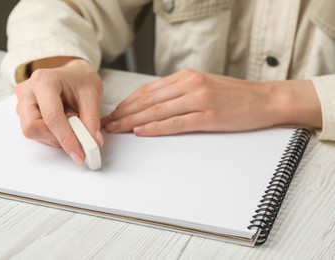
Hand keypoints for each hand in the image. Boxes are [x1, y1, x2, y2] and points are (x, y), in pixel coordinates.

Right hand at [15, 58, 102, 163]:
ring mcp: (22, 103)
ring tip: (71, 122)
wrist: (72, 75)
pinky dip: (53, 135)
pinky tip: (64, 124)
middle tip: (76, 134)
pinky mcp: (24, 114)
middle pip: (32, 127)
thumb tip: (93, 141)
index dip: (66, 138)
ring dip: (56, 136)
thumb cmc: (80, 80)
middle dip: (55, 137)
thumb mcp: (93, 95)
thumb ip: (92, 119)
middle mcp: (27, 91)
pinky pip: (36, 133)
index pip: (51, 116)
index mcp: (44, 81)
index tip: (79, 153)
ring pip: (33, 133)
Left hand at [102, 68, 321, 135]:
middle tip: (108, 123)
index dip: (128, 102)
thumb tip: (154, 104)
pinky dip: (156, 128)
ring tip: (117, 128)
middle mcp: (190, 85)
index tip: (114, 112)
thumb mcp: (203, 85)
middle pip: (148, 100)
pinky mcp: (208, 116)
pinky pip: (176, 123)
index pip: (148, 90)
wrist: (265, 99)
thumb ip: (179, 92)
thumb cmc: (235, 95)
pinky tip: (141, 132)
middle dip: (124, 112)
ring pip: (158, 111)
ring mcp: (199, 100)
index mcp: (187, 77)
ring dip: (133, 121)